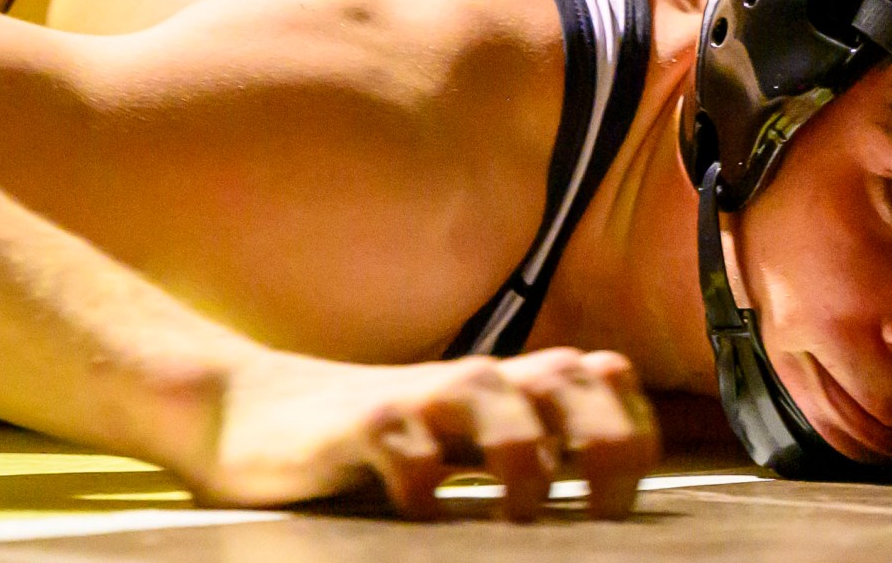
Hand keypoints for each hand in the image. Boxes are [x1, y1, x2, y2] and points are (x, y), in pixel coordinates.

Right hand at [182, 346, 659, 520]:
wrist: (256, 413)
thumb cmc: (380, 440)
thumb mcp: (466, 438)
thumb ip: (531, 448)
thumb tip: (610, 498)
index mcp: (513, 383)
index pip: (608, 379)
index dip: (635, 432)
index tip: (625, 497)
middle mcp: (478, 379)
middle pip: (573, 380)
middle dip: (604, 440)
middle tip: (600, 512)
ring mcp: (419, 396)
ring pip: (498, 399)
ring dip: (524, 458)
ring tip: (517, 512)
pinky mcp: (361, 424)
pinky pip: (408, 449)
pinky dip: (424, 483)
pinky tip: (422, 512)